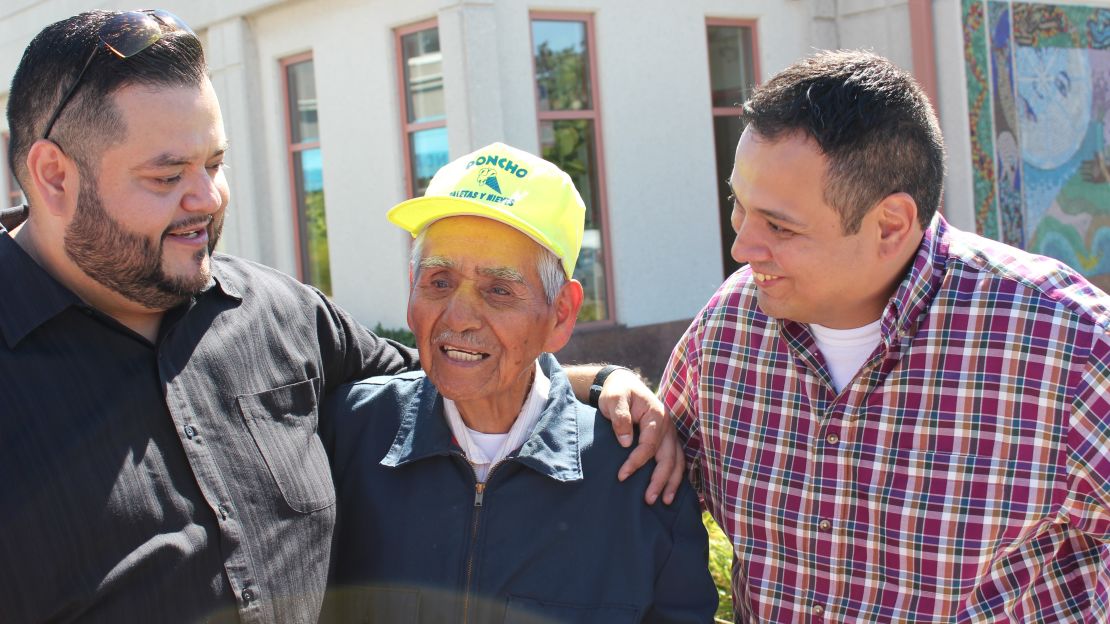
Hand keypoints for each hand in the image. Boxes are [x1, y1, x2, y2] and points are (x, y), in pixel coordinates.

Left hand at [598, 369, 686, 504]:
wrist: (624, 384)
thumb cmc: (617, 392)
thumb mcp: (614, 399)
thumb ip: (620, 418)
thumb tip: (626, 443)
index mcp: (656, 415)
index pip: (649, 445)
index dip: (636, 462)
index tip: (622, 476)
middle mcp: (667, 426)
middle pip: (668, 458)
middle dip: (659, 481)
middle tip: (648, 500)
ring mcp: (670, 433)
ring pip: (678, 461)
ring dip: (673, 482)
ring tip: (666, 502)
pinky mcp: (668, 439)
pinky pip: (678, 460)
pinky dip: (677, 476)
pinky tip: (672, 491)